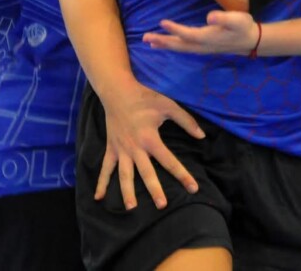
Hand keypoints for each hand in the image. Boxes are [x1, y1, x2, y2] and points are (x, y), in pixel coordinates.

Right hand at [96, 80, 203, 209]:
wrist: (118, 92)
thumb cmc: (145, 98)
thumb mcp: (169, 106)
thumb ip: (186, 121)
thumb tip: (202, 136)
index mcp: (150, 139)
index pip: (169, 161)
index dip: (182, 175)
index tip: (193, 188)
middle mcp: (135, 148)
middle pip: (146, 173)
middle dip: (154, 190)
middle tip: (162, 205)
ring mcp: (121, 150)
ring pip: (124, 175)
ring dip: (127, 192)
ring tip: (131, 208)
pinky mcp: (111, 148)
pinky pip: (105, 168)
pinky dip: (101, 182)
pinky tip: (98, 197)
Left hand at [143, 10, 258, 54]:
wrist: (251, 40)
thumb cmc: (243, 27)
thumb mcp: (237, 19)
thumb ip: (223, 18)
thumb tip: (210, 17)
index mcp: (208, 37)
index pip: (188, 34)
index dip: (175, 29)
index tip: (161, 23)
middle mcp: (203, 45)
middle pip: (179, 45)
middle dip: (163, 41)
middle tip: (146, 37)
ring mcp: (202, 48)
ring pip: (180, 48)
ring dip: (165, 45)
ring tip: (150, 42)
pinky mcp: (203, 47)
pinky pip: (184, 48)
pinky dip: (173, 47)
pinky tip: (167, 45)